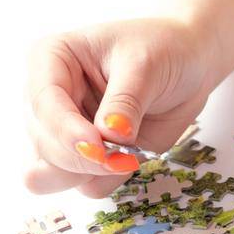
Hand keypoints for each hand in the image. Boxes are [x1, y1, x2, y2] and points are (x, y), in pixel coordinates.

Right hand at [23, 17, 218, 198]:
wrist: (189, 64)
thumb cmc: (163, 47)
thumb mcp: (145, 64)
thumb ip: (124, 102)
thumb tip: (109, 136)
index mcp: (51, 58)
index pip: (44, 104)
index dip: (66, 131)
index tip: (98, 148)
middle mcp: (49, 98)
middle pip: (44, 145)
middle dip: (82, 158)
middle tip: (124, 156)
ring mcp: (64, 130)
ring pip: (52, 173)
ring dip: (88, 174)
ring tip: (127, 156)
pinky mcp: (86, 156)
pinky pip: (83, 185)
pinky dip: (105, 180)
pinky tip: (129, 158)